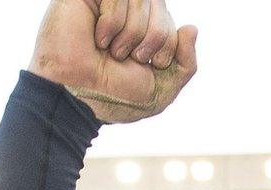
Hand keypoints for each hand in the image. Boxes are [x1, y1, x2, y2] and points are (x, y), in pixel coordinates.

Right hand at [28, 0, 196, 122]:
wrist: (78, 98)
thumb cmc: (115, 95)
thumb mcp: (162, 88)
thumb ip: (186, 63)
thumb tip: (192, 27)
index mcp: (146, 31)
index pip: (172, 24)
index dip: (167, 46)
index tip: (146, 65)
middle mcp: (128, 13)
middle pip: (161, 7)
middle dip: (152, 38)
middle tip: (125, 58)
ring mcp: (108, 2)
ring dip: (130, 35)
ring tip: (109, 50)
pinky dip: (111, 24)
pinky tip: (97, 38)